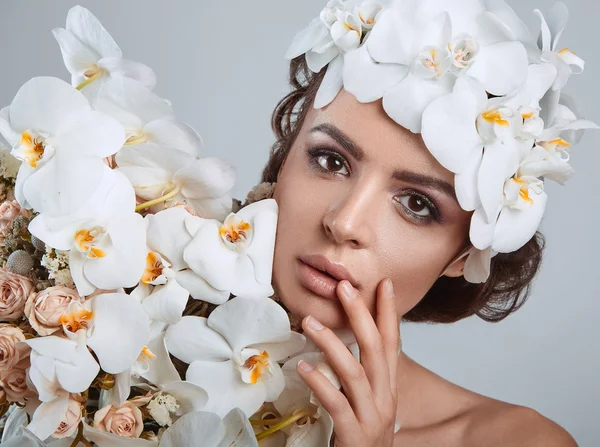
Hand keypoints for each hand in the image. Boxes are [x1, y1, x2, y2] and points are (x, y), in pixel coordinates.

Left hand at [297, 278, 399, 446]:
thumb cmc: (366, 436)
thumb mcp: (372, 402)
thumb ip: (366, 376)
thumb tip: (354, 345)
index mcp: (388, 387)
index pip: (392, 343)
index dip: (388, 313)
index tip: (383, 284)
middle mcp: (385, 399)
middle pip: (376, 350)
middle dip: (361, 315)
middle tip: (344, 288)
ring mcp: (372, 418)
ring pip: (355, 372)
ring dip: (332, 344)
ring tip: (309, 323)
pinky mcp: (355, 435)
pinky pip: (336, 404)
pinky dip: (319, 383)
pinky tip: (302, 367)